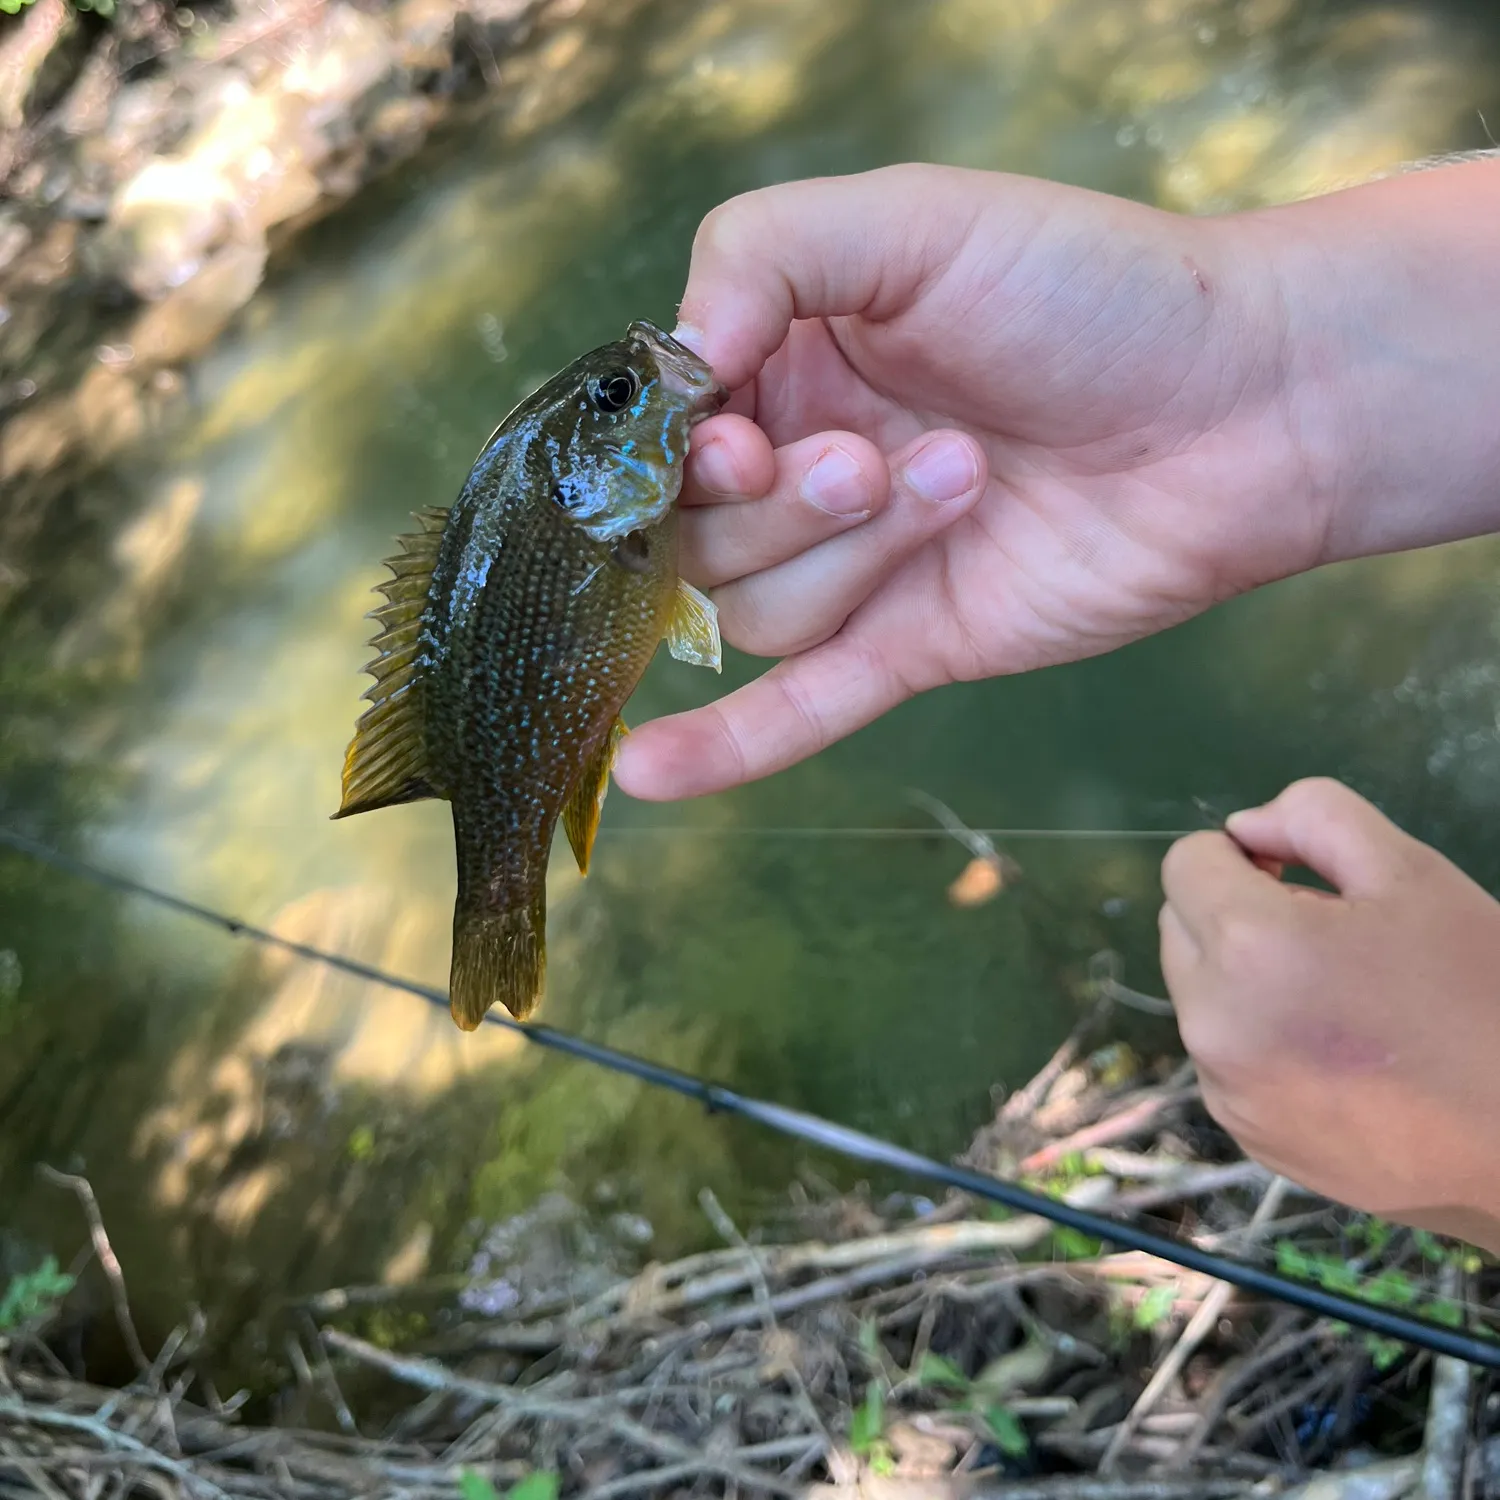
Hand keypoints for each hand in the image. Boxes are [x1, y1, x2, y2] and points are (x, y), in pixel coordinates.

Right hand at [615, 164, 1319, 798]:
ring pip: (760, 612)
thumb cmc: (1092, 291)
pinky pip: (802, 706)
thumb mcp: (914, 220)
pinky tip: (645, 773)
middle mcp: (808, 468)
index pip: (669, 433)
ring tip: (965, 482)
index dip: (683, 452)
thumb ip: (763, 253)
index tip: (741, 439)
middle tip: (873, 458)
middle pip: (703, 534)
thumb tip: (674, 361)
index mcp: (790, 360)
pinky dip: (726, 745)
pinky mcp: (915, 646)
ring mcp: (861, 568)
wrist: (1245, 404)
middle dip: (784, 506)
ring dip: (846, 557)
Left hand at [1161, 777, 1499, 1250]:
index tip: (1295, 880)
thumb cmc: (1481, 997)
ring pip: (1199, 994)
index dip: (1240, 858)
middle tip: (1331, 942)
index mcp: (1247, 946)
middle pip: (1180, 927)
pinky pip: (1222, 1059)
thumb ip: (1315, 819)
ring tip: (1342, 1004)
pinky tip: (1339, 1061)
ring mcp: (1223, 1086)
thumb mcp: (1414, 875)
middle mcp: (1212, 1020)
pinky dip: (1259, 1043)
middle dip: (1236, 916)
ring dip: (1244, 981)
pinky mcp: (1243, 1133)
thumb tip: (1244, 827)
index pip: (1185, 863)